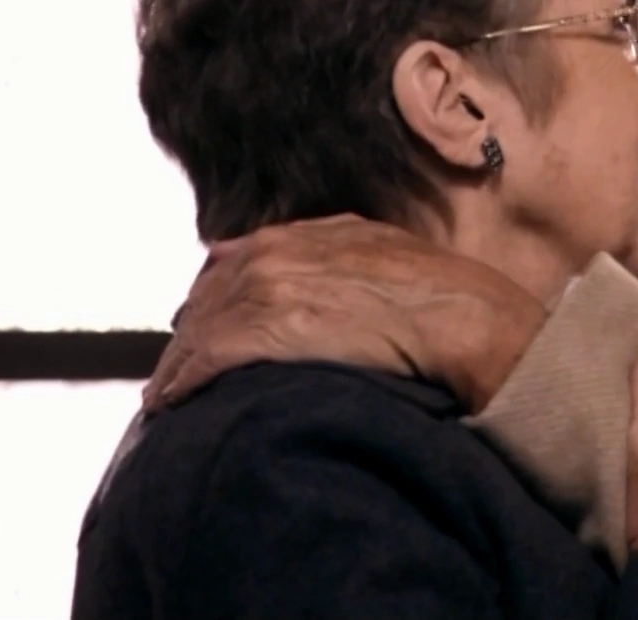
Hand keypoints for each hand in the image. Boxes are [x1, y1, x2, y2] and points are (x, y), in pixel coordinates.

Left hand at [144, 214, 547, 413]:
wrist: (471, 321)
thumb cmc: (452, 298)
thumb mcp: (397, 256)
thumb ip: (350, 259)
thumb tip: (323, 280)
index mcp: (313, 234)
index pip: (239, 260)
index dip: (218, 296)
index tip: (205, 324)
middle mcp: (280, 252)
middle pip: (210, 294)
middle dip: (191, 331)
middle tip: (177, 370)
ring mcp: (269, 289)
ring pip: (200, 327)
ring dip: (179, 362)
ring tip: (166, 394)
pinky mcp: (264, 331)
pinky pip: (205, 358)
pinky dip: (182, 381)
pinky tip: (171, 403)